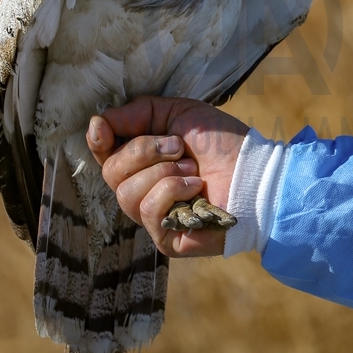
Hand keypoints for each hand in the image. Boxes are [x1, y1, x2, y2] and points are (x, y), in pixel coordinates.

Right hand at [87, 96, 247, 256]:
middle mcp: (142, 190)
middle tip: (178, 146)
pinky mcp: (166, 239)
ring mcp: (153, 216)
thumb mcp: (178, 113)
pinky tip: (195, 187)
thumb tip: (96, 123)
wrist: (256, 171)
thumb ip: (137, 113)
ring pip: (126, 193)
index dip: (97, 141)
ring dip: (163, 172)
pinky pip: (147, 212)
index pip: (102, 154)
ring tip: (192, 169)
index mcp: (141, 161)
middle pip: (111, 172)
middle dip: (144, 151)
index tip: (104, 129)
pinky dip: (171, 191)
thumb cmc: (222, 143)